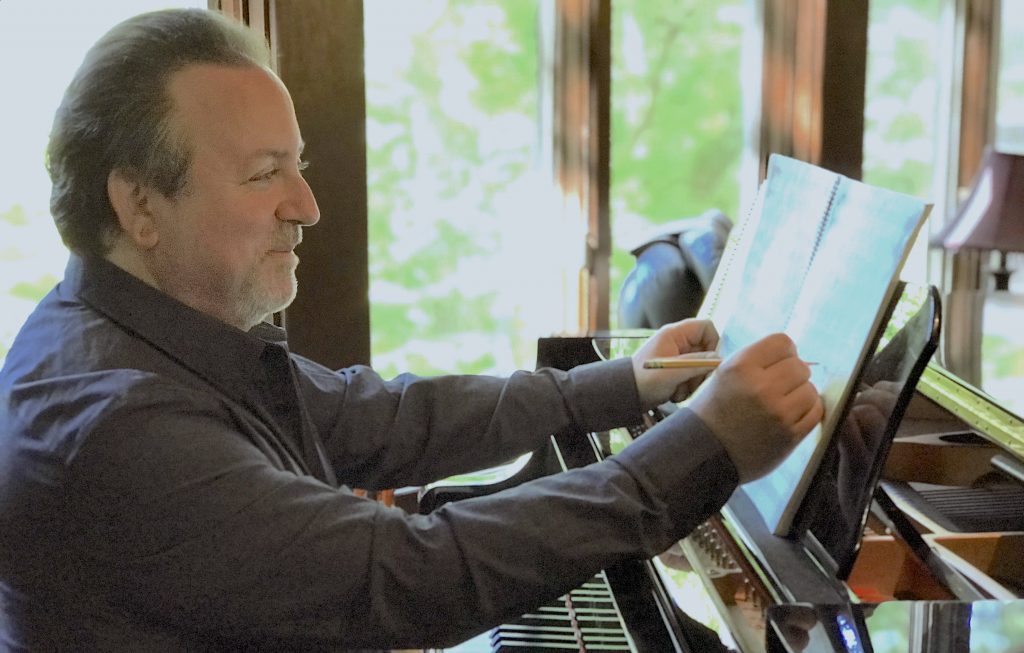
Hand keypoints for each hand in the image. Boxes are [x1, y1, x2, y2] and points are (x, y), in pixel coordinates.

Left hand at [631, 319, 719, 408]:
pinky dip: (687, 387)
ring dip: (693, 381)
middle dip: (701, 369)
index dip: (713, 342)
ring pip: (700, 365)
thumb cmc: (644, 380)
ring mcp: (677, 356)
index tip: (710, 361)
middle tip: (692, 382)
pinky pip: (692, 376)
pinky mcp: (676, 369)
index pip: (706, 327)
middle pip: (706, 349)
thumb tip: (718, 359)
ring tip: (679, 390)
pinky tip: (674, 393)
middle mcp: (677, 342)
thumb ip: (697, 363)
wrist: (626, 394)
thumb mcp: (673, 372)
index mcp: (674, 334)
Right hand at [687, 333, 822, 482]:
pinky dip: (806, 411)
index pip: (783, 342)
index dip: (783, 352)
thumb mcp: (724, 374)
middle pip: (799, 366)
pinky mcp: (790, 434)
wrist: (706, 451)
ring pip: (810, 389)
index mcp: (742, 367)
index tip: (777, 363)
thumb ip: (756, 360)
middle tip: (778, 387)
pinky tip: (790, 415)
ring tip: (782, 403)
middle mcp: (761, 387)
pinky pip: (815, 411)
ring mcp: (778, 412)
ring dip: (800, 394)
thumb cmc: (714, 410)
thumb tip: (793, 356)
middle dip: (792, 374)